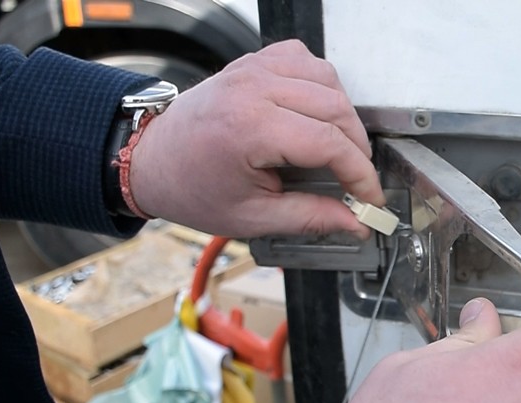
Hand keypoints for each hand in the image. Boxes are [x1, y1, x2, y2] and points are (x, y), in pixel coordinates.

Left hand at [127, 40, 382, 237]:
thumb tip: (356, 223)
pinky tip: (315, 113)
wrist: (151, 160)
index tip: (370, 198)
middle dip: (357, 149)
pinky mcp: (253, 61)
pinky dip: (321, 84)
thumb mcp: (252, 217)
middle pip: (336, 108)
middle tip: (356, 181)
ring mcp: (253, 69)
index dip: (361, 174)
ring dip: (343, 115)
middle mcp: (253, 89)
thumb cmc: (192, 187)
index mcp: (250, 128)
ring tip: (337, 149)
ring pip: (328, 79)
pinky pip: (305, 60)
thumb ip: (310, 217)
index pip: (329, 142)